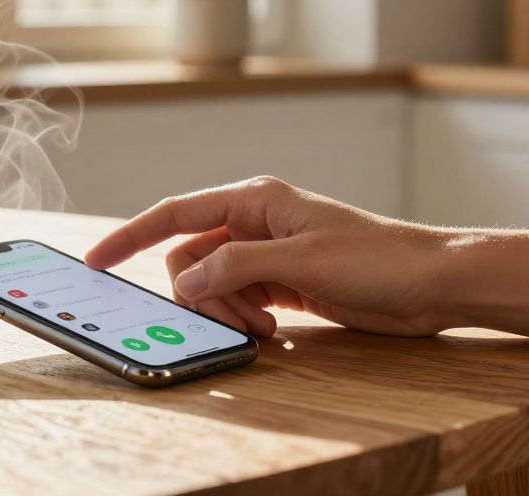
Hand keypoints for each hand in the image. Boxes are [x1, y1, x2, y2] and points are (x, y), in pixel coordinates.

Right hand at [85, 177, 528, 345]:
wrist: (432, 283)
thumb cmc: (377, 259)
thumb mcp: (299, 260)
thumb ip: (234, 267)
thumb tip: (183, 281)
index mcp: (254, 200)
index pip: (175, 213)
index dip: (130, 235)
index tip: (96, 260)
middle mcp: (255, 223)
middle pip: (191, 258)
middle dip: (201, 292)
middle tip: (238, 317)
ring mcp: (269, 255)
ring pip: (213, 284)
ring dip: (226, 309)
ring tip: (264, 326)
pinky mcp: (284, 284)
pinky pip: (239, 300)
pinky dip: (243, 317)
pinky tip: (270, 329)